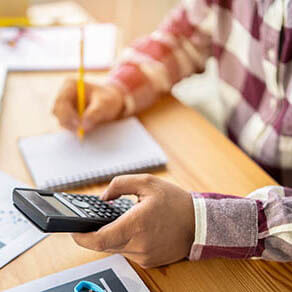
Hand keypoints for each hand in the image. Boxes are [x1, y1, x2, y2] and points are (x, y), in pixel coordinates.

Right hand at [53, 79, 123, 132]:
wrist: (112, 102)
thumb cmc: (108, 99)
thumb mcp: (105, 104)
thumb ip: (94, 114)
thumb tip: (83, 128)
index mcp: (70, 86)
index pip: (61, 101)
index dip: (67, 114)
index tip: (78, 125)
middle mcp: (64, 95)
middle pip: (58, 112)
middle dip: (69, 123)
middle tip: (81, 133)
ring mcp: (64, 106)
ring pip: (61, 120)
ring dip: (72, 127)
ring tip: (89, 128)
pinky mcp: (68, 116)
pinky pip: (67, 126)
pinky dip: (75, 129)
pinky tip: (87, 128)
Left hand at [72, 174, 194, 268]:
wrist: (197, 222)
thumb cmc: (175, 202)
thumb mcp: (147, 182)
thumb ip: (120, 184)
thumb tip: (104, 197)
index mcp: (137, 224)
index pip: (100, 239)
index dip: (82, 237)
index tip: (73, 232)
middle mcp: (139, 244)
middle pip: (104, 244)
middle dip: (97, 232)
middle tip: (98, 219)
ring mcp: (144, 256)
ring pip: (116, 248)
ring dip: (112, 236)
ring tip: (121, 220)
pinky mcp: (149, 261)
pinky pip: (128, 252)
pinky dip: (124, 241)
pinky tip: (133, 229)